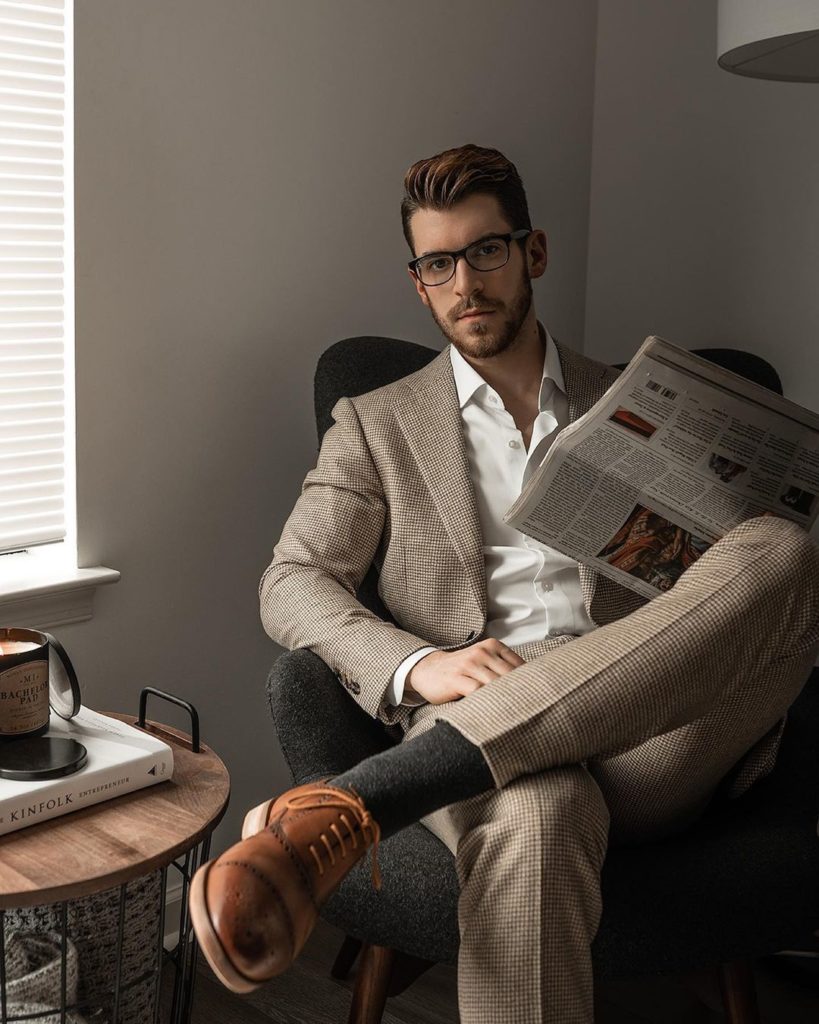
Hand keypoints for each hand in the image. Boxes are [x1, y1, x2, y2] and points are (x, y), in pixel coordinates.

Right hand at [406, 639, 524, 704]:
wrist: (428, 669)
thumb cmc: (461, 670)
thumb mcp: (483, 662)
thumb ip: (502, 668)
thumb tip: (530, 685)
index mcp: (492, 646)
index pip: (519, 664)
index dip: (530, 682)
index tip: (540, 697)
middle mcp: (482, 652)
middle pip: (510, 675)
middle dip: (522, 692)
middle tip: (534, 709)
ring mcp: (469, 664)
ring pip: (496, 683)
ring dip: (507, 699)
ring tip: (518, 715)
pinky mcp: (456, 678)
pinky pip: (477, 691)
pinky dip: (487, 701)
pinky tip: (495, 712)